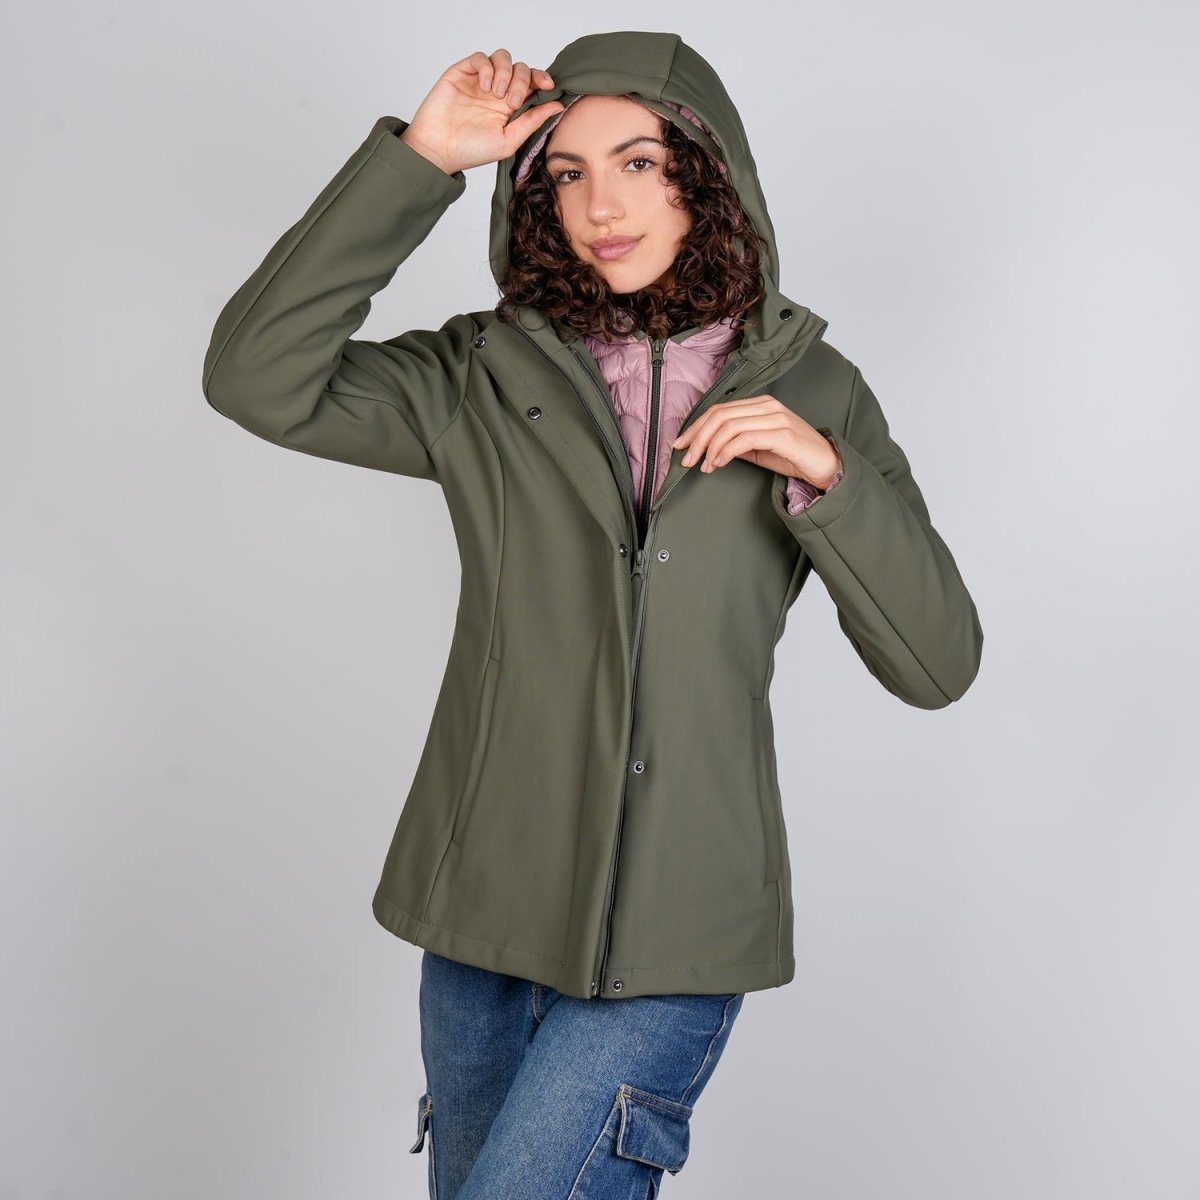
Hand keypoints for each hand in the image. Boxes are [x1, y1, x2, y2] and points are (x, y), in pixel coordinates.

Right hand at [400, 48, 565, 174]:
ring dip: (505, 73)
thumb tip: (558, 105)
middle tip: (511, 103)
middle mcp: (497, 91)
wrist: (439, 150)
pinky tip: (485, 86)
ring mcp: (480, 81)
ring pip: (502, 57)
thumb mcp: (510, 140)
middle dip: (522, 81)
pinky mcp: (462, 73)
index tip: (548, 86)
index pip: (532, 84)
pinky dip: (487, 68)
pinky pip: (481, 58)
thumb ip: (533, 121)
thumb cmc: (472, 151)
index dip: (542, 79)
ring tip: (496, 94)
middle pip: (520, 68)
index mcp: (511, 107)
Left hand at [670, 395, 843, 489]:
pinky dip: (726, 452)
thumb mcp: (760, 448)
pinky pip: (745, 439)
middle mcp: (767, 406)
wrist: (827, 465)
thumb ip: (738, 442)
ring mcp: (776, 418)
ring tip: (704, 466)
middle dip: (697, 438)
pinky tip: (719, 463)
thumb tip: (710, 448)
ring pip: (729, 426)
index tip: (680, 444)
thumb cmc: (794, 457)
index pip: (719, 409)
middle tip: (686, 459)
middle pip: (720, 415)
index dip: (696, 427)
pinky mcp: (782, 434)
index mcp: (761, 404)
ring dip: (710, 448)